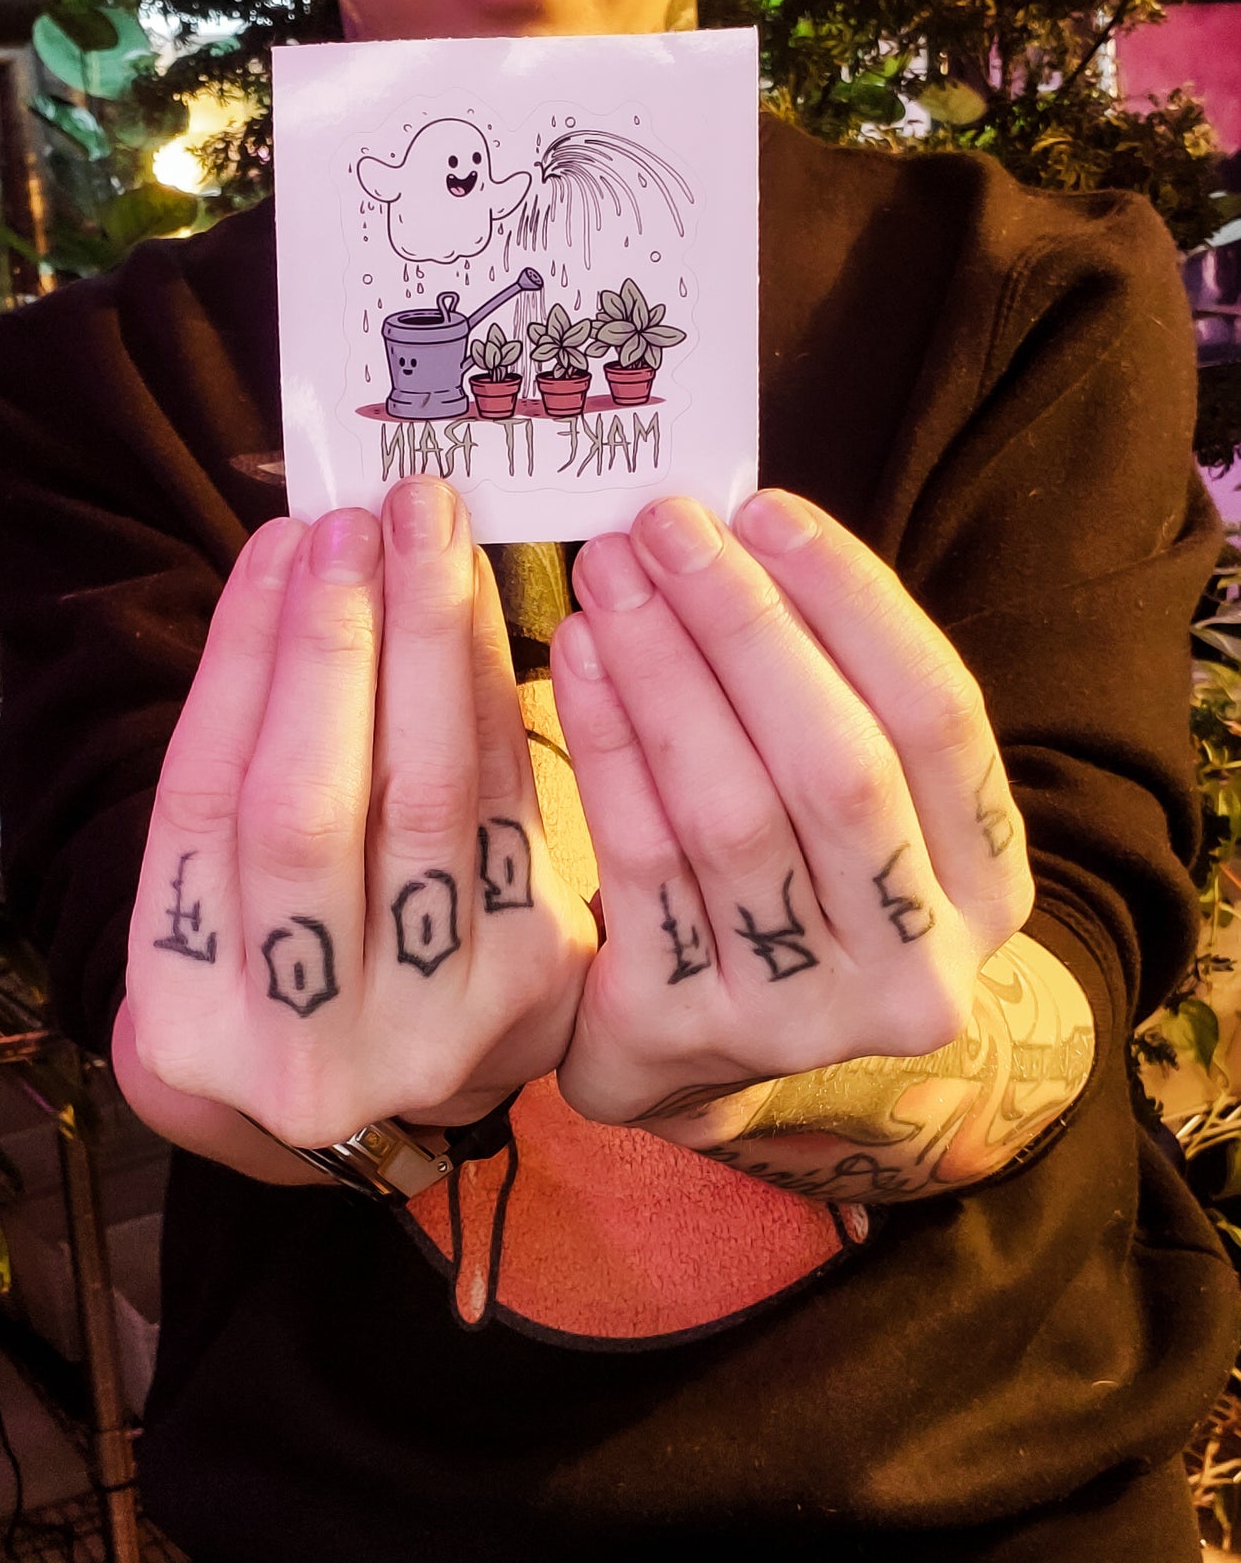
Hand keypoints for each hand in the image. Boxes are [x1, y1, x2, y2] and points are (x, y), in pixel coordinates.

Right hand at [122, 481, 595, 1149]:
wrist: (382, 1102)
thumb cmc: (277, 961)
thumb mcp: (212, 901)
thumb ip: (237, 770)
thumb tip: (299, 566)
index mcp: (191, 1027)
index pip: (203, 810)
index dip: (241, 666)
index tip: (278, 546)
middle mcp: (307, 1051)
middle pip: (310, 813)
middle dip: (336, 647)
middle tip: (359, 522)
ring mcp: (434, 1034)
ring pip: (428, 802)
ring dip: (429, 646)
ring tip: (426, 534)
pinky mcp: (534, 995)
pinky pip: (512, 810)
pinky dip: (496, 698)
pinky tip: (480, 611)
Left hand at [548, 489, 1033, 1129]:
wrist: (693, 1053)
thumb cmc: (780, 879)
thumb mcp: (848, 801)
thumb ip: (829, 687)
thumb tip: (740, 525)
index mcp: (989, 889)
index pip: (940, 719)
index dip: (853, 604)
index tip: (765, 510)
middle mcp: (920, 968)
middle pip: (839, 767)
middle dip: (745, 628)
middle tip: (665, 527)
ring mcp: (804, 1015)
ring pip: (733, 814)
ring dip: (664, 673)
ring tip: (610, 577)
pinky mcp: (687, 1031)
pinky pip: (643, 864)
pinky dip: (606, 746)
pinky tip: (572, 660)